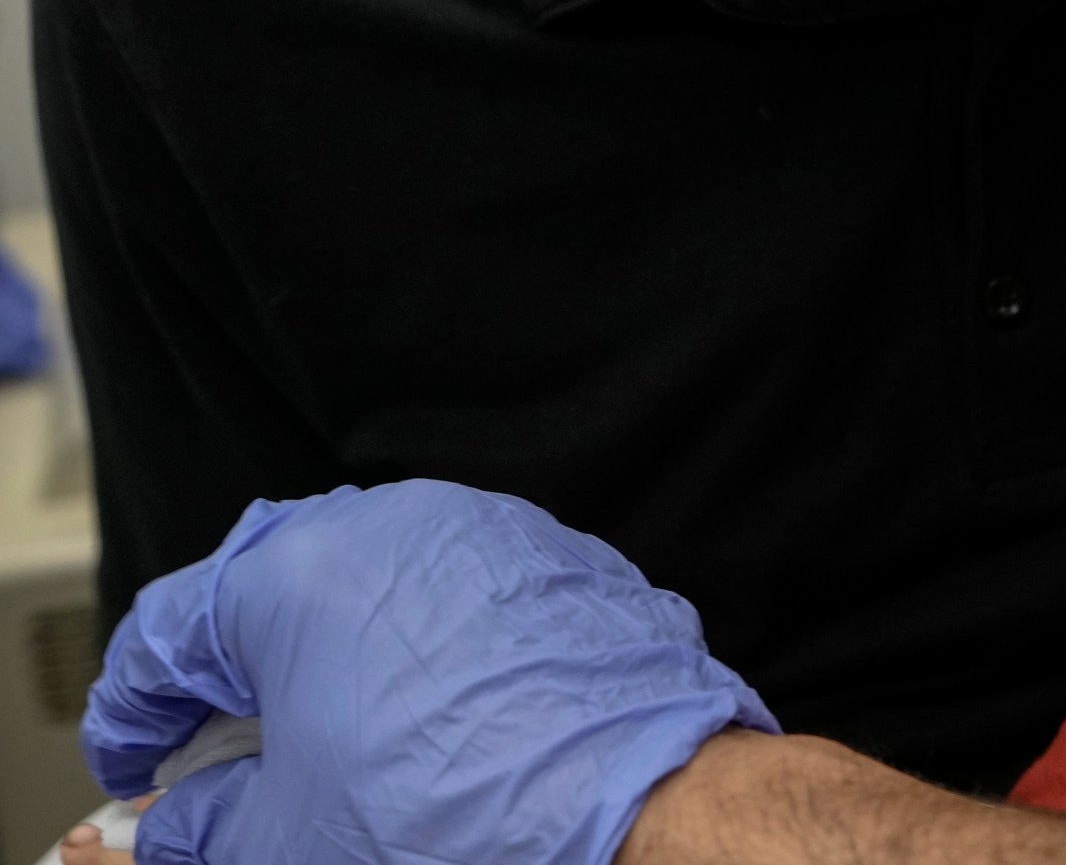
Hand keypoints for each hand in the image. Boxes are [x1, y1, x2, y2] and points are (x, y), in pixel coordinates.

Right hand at [82, 481, 777, 864]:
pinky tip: (430, 714)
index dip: (135, 709)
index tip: (136, 762)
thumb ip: (206, 825)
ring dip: (335, 651)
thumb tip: (186, 823)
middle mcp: (392, 526)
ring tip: (327, 734)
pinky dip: (427, 647)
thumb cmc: (466, 809)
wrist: (635, 799)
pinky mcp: (557, 558)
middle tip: (213, 742)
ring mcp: (484, 532)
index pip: (172, 632)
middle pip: (271, 588)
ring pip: (373, 581)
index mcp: (298, 574)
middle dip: (234, 667)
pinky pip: (462, 593)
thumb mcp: (286, 838)